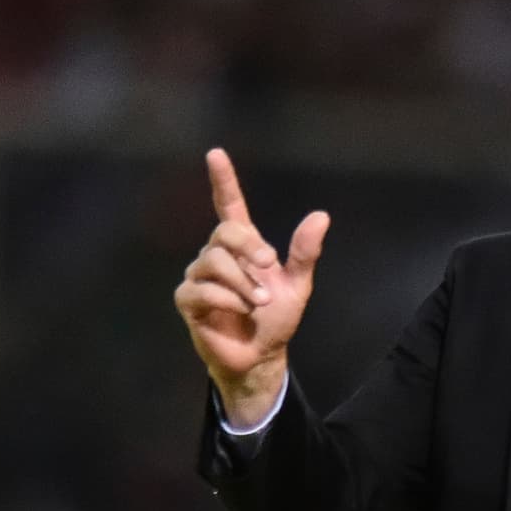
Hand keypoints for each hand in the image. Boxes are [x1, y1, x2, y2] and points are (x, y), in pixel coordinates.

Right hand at [174, 148, 329, 426]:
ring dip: (244, 282)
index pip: (229, 206)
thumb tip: (321, 215)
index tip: (216, 154)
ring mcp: (200, 276)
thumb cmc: (277, 319)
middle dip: (249, 247)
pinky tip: (239, 311)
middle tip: (268, 266)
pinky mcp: (188, 299)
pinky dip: (228, 299)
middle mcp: (218, 255)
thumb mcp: (298, 285)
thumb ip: (305, 252)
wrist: (262, 355)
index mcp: (244, 246)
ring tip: (259, 302)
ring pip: (214, 261)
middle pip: (225, 232)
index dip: (223, 180)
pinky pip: (202, 289)